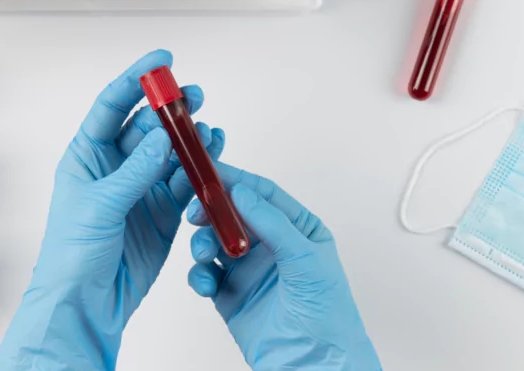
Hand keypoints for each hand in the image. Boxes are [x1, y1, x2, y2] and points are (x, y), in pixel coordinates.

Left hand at [0, 50, 224, 370]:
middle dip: (171, 109)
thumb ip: (134, 172)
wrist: (85, 304)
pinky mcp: (162, 214)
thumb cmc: (72, 254)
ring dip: (191, 140)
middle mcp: (115, 168)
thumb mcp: (99, 206)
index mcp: (87, 156)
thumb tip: (162, 138)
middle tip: (194, 95)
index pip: (112, 106)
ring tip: (210, 130)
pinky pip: (185, 185)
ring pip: (171, 154)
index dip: (136, 80)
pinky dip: (200, 173)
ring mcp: (140, 190)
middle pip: (148, 126)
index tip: (162, 61)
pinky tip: (214, 160)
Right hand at [187, 164, 380, 370]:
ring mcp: (247, 268)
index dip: (234, 180)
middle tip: (196, 212)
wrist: (313, 366)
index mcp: (296, 228)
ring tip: (205, 254)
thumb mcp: (306, 260)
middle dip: (211, 211)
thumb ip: (273, 224)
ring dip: (202, 242)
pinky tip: (205, 283)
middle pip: (231, 213)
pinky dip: (198, 274)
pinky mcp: (229, 293)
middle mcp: (270, 244)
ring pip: (213, 240)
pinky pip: (205, 273)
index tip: (208, 172)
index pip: (261, 194)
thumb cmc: (327, 315)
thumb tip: (242, 192)